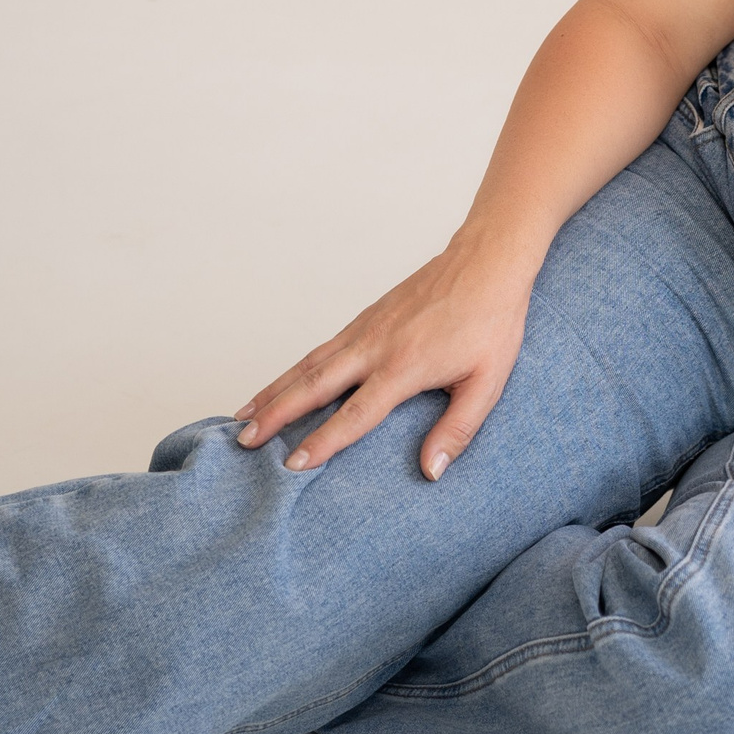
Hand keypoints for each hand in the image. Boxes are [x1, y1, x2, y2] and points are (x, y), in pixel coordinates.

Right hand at [232, 230, 534, 481]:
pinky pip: (320, 348)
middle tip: (243, 442)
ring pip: (308, 364)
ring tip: (242, 416)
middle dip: (275, 415)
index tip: (291, 465)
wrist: (487, 261)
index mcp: (404, 366)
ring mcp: (365, 329)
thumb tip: (431, 472)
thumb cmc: (491, 322)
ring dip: (274, 390)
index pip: (355, 413)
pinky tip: (280, 382)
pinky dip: (293, 368)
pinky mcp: (365, 318)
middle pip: (313, 385)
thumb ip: (458, 429)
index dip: (323, 441)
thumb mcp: (487, 382)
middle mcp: (375, 346)